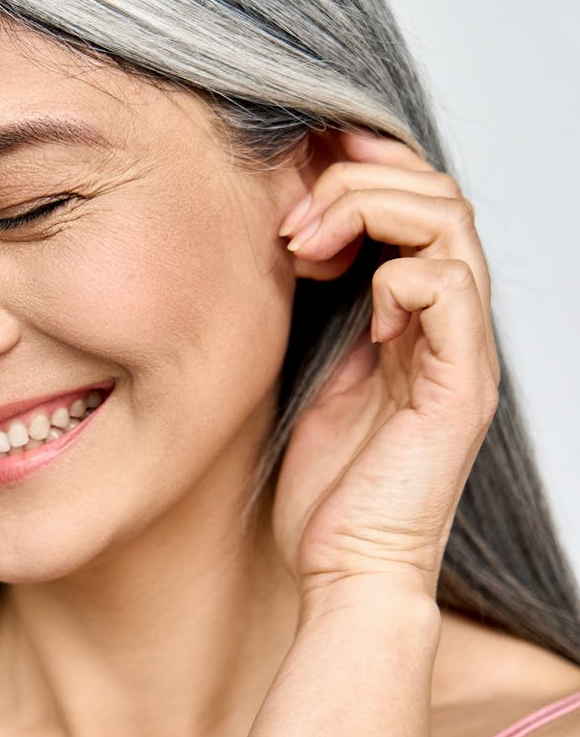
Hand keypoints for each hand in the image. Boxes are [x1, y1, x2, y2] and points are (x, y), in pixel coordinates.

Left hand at [267, 130, 499, 607]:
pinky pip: (450, 290)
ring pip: (451, 226)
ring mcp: (460, 352)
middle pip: (439, 195)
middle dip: (359, 183)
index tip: (293, 169)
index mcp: (415, 313)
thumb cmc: (323, 484)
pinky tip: (355, 308)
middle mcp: (448, 324)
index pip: (415, 198)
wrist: (344, 569)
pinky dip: (397, 277)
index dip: (362, 166)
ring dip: (370, 214)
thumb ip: (311, 306)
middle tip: (290, 222)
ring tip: (306, 247)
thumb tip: (275, 236)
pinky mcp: (460, 387)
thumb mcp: (303, 369)